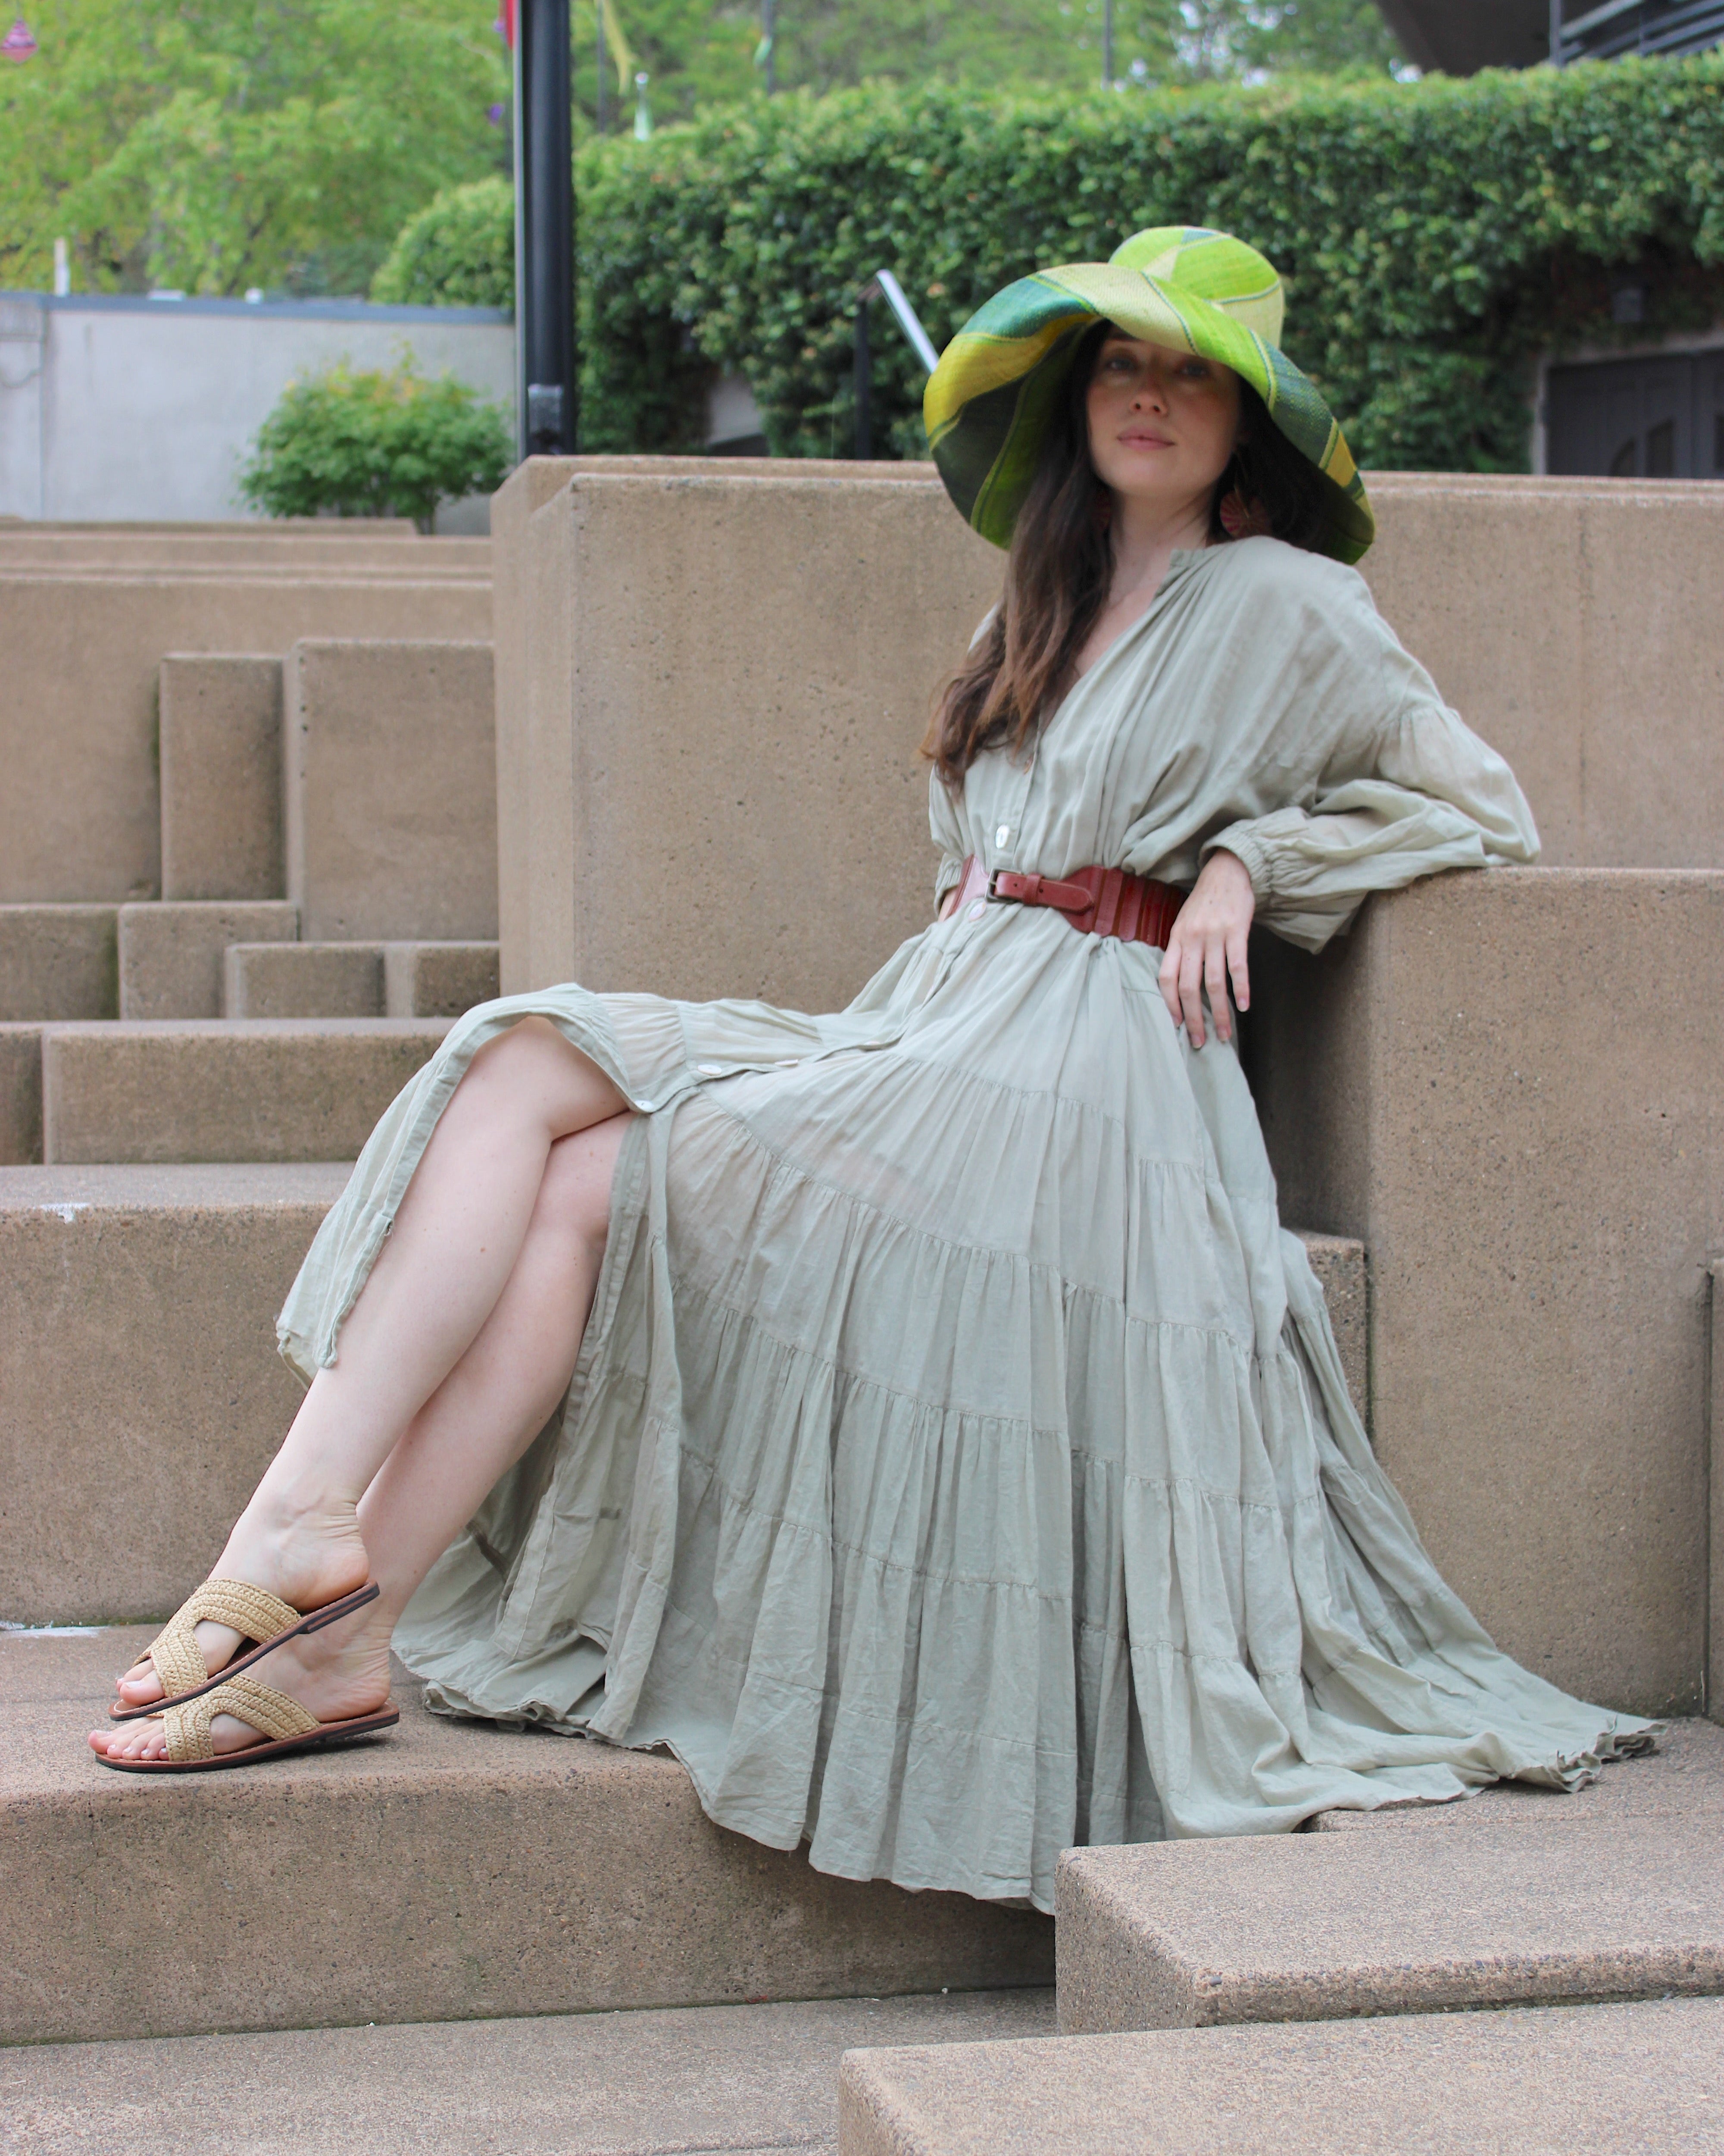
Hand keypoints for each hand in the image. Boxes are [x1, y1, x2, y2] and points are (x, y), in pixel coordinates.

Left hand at [1158, 849, 1253, 1048]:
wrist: (1227, 871)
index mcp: (1176, 939)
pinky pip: (1238, 967)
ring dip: (1220, 1013)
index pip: (1166, 978)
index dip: (1170, 1005)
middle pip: (1188, 987)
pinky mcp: (1236, 932)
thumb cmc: (1205, 902)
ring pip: (1213, 983)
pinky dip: (1241, 989)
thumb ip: (1181, 950)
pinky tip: (1244, 1006)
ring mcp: (1214, 935)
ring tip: (1226, 1033)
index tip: (1177, 1025)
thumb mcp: (1183, 923)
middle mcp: (1192, 939)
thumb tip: (1178, 986)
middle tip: (1200, 1041)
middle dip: (1194, 1019)